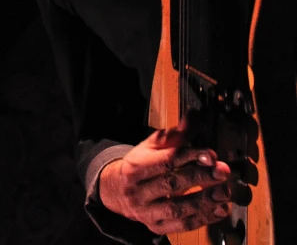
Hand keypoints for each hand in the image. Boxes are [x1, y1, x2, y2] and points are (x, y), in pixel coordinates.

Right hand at [98, 122, 230, 235]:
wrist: (119, 191)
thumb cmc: (140, 165)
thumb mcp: (151, 146)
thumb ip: (175, 135)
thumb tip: (193, 116)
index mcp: (135, 166)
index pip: (165, 161)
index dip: (189, 156)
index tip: (211, 154)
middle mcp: (138, 191)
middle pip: (172, 184)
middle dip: (200, 177)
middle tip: (223, 171)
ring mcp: (146, 211)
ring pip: (177, 208)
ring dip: (205, 201)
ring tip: (224, 191)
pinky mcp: (156, 227)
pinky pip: (181, 225)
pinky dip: (203, 218)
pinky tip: (219, 209)